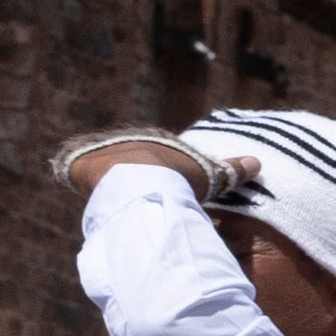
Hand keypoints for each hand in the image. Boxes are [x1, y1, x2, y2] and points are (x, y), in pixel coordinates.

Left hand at [59, 133, 225, 204]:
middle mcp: (129, 141)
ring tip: (112, 195)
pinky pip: (77, 169)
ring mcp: (104, 151)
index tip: (165, 180)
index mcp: (157, 140)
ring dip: (106, 176)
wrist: (135, 179)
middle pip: (132, 156)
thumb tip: (258, 162)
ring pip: (105, 164)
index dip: (164, 166)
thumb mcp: (210, 175)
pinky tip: (85, 191)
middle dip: (134, 170)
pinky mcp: (81, 162)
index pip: (160, 152)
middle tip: (139, 190)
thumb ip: (231, 170)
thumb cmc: (176, 177)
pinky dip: (81, 179)